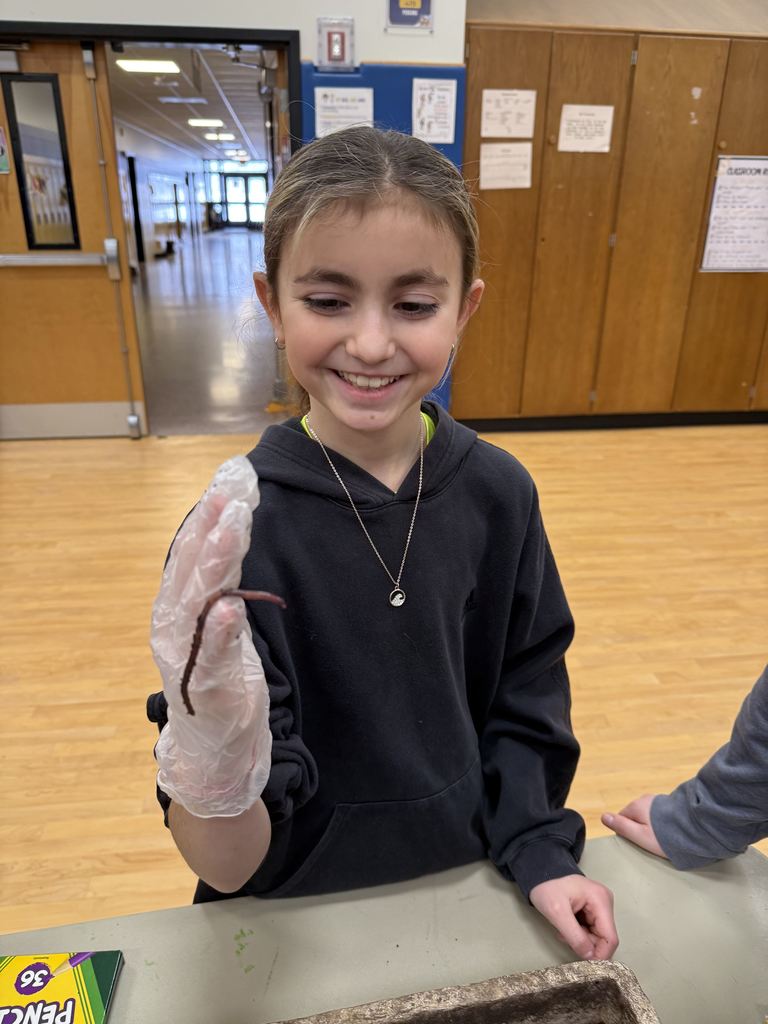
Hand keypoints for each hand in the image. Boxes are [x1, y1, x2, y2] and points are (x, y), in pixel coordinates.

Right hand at [151, 456, 272, 817]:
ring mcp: (190, 661)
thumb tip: (233, 521)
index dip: (209, 515)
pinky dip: (219, 634)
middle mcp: (176, 628)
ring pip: (198, 604)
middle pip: (193, 569)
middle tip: (233, 489)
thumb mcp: (221, 620)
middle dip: (212, 527)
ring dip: (214, 564)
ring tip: (231, 528)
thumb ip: (222, 578)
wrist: (213, 748)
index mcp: (179, 608)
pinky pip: (213, 660)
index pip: (193, 552)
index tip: (230, 478)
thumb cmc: (220, 677)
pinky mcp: (210, 694)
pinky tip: (228, 608)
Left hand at [529, 874, 617, 960]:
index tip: (585, 962)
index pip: (610, 938)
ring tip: (563, 930)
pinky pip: (591, 930)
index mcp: (600, 900)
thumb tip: (590, 957)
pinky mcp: (593, 910)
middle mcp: (605, 903)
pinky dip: (578, 933)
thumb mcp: (557, 913)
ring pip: (596, 936)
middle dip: (586, 944)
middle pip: (603, 938)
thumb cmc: (547, 887)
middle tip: (565, 938)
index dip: (600, 955)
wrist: (540, 873)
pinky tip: (566, 926)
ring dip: (580, 939)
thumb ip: (574, 936)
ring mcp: (600, 906)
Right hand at [601, 795, 667, 858]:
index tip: (638, 842)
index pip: (622, 818)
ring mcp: (658, 800)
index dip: (627, 832)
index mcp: (635, 806)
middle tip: (652, 841)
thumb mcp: (639, 835)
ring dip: (652, 824)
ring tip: (663, 837)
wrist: (694, 827)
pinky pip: (659, 814)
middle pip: (635, 815)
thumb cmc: (664, 835)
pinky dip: (661, 821)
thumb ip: (621, 826)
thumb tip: (603, 817)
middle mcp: (645, 799)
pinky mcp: (669, 804)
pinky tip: (670, 830)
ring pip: (647, 814)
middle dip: (640, 827)